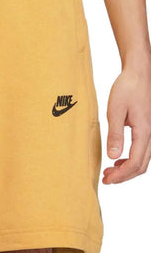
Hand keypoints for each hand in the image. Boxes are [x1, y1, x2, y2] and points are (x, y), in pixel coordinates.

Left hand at [103, 62, 150, 183]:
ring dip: (127, 169)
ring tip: (109, 171)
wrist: (138, 73)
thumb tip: (112, 157)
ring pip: (143, 160)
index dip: (121, 175)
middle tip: (106, 179)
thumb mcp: (115, 111)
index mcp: (144, 131)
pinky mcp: (147, 129)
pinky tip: (118, 159)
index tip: (107, 179)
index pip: (135, 163)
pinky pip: (142, 151)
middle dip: (124, 176)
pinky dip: (131, 160)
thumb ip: (115, 134)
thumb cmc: (127, 88)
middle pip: (141, 165)